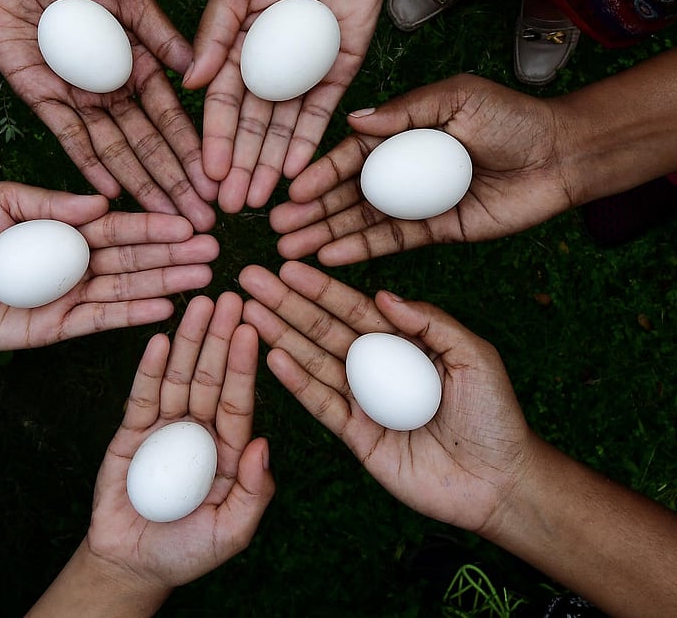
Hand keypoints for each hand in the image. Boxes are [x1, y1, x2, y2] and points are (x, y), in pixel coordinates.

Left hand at [0, 0, 218, 231]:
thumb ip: (157, 31)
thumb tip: (195, 71)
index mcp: (140, 66)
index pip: (170, 118)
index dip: (192, 151)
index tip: (214, 182)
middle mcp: (114, 91)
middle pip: (147, 145)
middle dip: (174, 182)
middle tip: (199, 220)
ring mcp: (79, 99)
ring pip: (114, 151)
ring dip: (139, 184)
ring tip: (163, 217)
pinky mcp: (43, 100)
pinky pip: (69, 139)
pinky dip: (88, 165)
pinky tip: (110, 193)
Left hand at [0, 181, 218, 349]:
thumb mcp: (3, 203)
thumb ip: (51, 201)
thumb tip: (102, 202)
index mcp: (69, 229)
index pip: (122, 227)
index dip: (157, 225)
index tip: (193, 222)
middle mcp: (79, 263)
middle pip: (136, 258)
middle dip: (175, 254)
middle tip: (214, 251)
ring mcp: (72, 296)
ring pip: (128, 288)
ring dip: (166, 282)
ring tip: (203, 278)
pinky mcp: (60, 327)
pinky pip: (103, 319)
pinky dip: (135, 314)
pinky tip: (166, 307)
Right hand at [78, 294, 273, 605]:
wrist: (131, 564)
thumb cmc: (187, 551)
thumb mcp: (230, 531)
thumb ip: (253, 491)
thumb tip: (263, 443)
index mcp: (229, 447)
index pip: (240, 398)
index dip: (245, 363)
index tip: (252, 327)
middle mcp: (201, 428)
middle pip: (211, 375)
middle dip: (220, 337)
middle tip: (230, 297)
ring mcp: (166, 426)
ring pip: (180, 376)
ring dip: (189, 340)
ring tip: (198, 304)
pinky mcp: (133, 430)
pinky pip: (142, 395)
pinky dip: (150, 367)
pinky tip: (161, 339)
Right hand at [184, 0, 390, 211]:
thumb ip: (214, 34)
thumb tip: (190, 83)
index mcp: (235, 53)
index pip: (223, 107)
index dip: (216, 142)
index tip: (207, 175)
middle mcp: (266, 73)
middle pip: (252, 129)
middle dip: (241, 167)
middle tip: (231, 206)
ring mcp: (301, 78)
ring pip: (283, 132)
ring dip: (271, 167)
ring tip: (259, 200)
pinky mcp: (337, 78)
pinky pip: (320, 118)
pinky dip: (309, 145)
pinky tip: (296, 174)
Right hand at [239, 260, 536, 532]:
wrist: (500, 483)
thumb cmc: (495, 417)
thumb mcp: (474, 357)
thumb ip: (430, 323)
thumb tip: (383, 294)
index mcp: (403, 343)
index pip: (354, 308)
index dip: (320, 288)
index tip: (287, 266)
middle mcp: (377, 368)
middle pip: (323, 329)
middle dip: (286, 303)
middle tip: (249, 278)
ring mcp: (363, 401)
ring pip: (314, 361)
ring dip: (281, 335)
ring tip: (248, 311)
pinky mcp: (356, 436)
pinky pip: (322, 404)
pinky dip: (296, 382)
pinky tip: (272, 357)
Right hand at [271, 74, 572, 263]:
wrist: (560, 156)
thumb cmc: (511, 117)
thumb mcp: (457, 98)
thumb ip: (407, 111)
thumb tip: (355, 119)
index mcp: (401, 133)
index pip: (350, 155)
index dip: (319, 174)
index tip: (290, 191)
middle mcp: (400, 169)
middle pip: (345, 193)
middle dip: (309, 210)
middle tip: (276, 227)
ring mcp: (415, 202)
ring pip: (360, 220)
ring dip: (324, 234)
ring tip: (289, 248)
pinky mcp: (434, 231)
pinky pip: (390, 242)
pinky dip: (360, 250)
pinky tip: (330, 258)